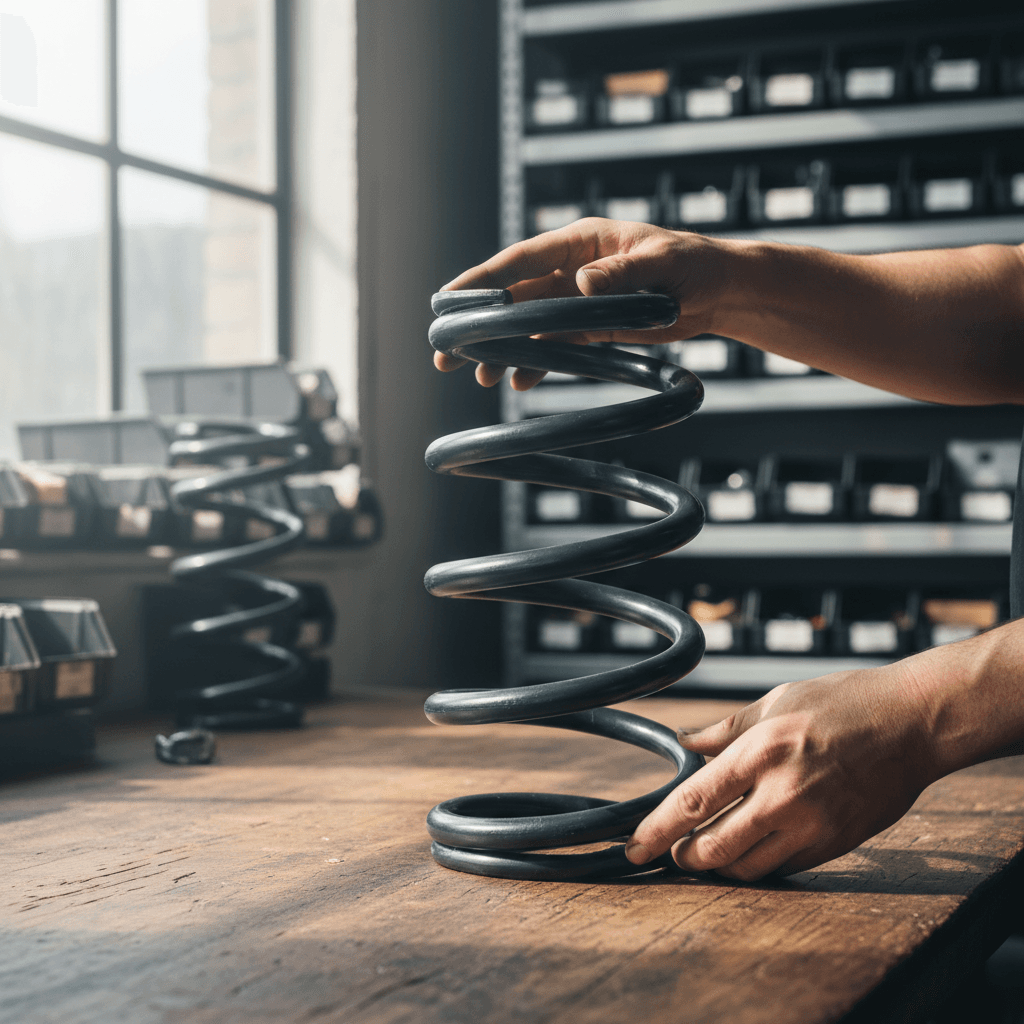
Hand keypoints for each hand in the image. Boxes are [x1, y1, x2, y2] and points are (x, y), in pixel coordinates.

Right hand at [435, 217, 732, 388]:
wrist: (720, 291)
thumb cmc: (695, 264)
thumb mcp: (663, 263)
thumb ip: (623, 273)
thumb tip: (583, 284)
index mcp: (582, 242)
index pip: (523, 260)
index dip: (484, 280)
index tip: (449, 298)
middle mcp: (573, 270)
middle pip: (515, 298)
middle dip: (479, 324)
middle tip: (444, 351)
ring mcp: (579, 301)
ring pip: (530, 327)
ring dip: (503, 350)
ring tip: (479, 377)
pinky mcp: (592, 328)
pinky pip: (556, 347)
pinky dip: (536, 363)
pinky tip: (518, 382)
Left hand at [625, 661, 938, 880]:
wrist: (912, 723)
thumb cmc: (842, 703)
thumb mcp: (776, 702)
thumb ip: (725, 730)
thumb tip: (683, 742)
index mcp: (761, 751)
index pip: (693, 802)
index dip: (656, 830)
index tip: (633, 847)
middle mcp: (782, 794)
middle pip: (713, 847)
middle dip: (684, 856)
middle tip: (672, 850)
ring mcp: (812, 824)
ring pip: (746, 868)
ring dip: (718, 866)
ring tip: (705, 852)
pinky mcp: (836, 844)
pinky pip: (783, 868)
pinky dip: (758, 865)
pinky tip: (749, 849)